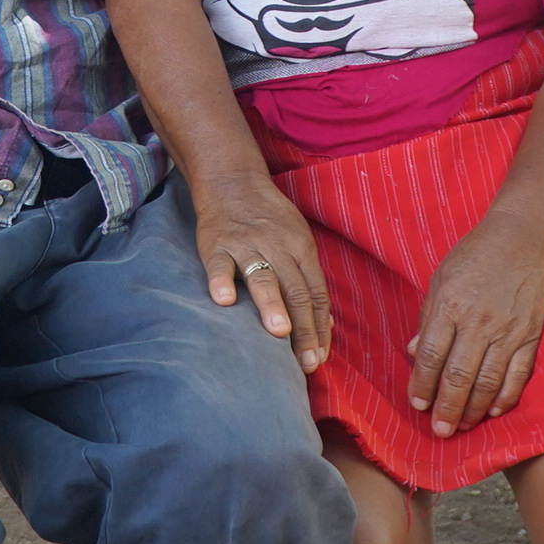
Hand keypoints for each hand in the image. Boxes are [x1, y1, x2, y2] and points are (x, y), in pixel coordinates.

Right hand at [192, 173, 333, 372]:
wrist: (232, 181)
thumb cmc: (269, 218)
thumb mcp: (298, 241)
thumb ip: (309, 281)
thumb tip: (326, 323)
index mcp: (302, 249)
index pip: (315, 294)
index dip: (319, 328)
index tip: (320, 359)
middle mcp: (279, 247)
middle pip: (295, 291)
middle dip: (303, 328)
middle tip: (307, 361)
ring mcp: (247, 245)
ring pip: (263, 276)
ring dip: (272, 304)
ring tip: (278, 331)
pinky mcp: (217, 243)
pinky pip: (219, 264)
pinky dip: (221, 281)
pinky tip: (224, 301)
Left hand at [407, 217, 543, 437]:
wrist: (524, 235)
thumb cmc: (477, 254)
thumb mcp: (441, 279)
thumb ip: (428, 318)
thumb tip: (413, 353)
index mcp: (449, 306)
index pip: (430, 355)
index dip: (422, 385)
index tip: (417, 405)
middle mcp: (477, 323)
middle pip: (458, 376)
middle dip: (447, 409)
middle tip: (439, 431)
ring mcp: (507, 331)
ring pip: (487, 382)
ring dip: (474, 410)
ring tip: (463, 426)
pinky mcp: (530, 335)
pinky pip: (518, 374)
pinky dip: (505, 397)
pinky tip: (494, 411)